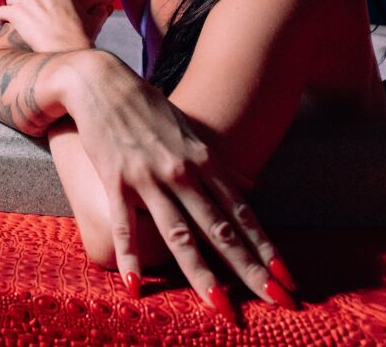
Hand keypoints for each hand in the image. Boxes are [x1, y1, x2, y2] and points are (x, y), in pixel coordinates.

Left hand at [0, 0, 105, 51]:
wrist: (68, 51)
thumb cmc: (82, 38)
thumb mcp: (94, 21)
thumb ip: (99, 11)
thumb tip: (107, 7)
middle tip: (26, 1)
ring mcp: (28, 1)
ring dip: (13, 4)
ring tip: (14, 14)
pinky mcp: (16, 14)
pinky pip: (2, 10)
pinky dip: (1, 16)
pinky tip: (2, 22)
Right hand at [56, 52, 295, 318]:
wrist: (99, 81)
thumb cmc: (145, 106)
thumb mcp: (188, 131)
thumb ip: (215, 164)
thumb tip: (246, 189)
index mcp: (203, 160)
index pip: (242, 213)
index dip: (266, 246)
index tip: (286, 276)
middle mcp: (182, 172)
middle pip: (220, 229)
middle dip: (249, 268)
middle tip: (276, 299)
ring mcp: (148, 178)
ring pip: (180, 235)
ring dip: (201, 273)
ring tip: (220, 305)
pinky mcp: (116, 180)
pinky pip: (126, 227)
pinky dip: (131, 258)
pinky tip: (136, 286)